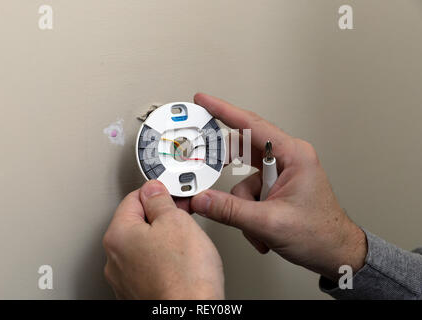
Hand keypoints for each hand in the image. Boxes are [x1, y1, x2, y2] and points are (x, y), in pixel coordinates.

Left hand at [103, 180, 223, 298]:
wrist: (190, 314)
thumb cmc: (184, 276)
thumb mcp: (176, 220)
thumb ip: (160, 199)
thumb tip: (154, 190)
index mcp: (118, 236)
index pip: (134, 198)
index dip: (158, 193)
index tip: (173, 196)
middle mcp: (115, 259)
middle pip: (138, 223)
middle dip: (161, 219)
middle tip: (183, 222)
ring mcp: (125, 280)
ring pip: (144, 247)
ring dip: (163, 242)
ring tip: (184, 249)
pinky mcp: (138, 294)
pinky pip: (149, 268)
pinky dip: (163, 263)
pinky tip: (180, 267)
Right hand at [190, 93, 366, 281]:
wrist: (335, 253)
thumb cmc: (320, 233)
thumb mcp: (270, 222)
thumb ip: (230, 210)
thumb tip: (202, 199)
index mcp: (293, 155)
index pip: (252, 125)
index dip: (223, 111)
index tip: (204, 101)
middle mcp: (287, 159)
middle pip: (242, 152)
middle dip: (226, 171)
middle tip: (205, 170)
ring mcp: (281, 174)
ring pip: (243, 179)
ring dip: (242, 205)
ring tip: (254, 224)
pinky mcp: (275, 187)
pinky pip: (249, 193)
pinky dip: (248, 213)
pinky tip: (260, 229)